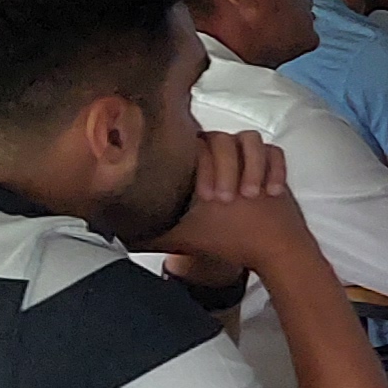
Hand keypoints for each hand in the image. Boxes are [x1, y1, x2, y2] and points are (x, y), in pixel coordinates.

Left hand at [146, 128, 317, 275]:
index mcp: (195, 167)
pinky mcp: (272, 164)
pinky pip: (274, 151)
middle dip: (227, 168)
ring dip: (252, 166)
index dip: (202, 167)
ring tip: (251, 194)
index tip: (206, 197)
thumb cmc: (219, 240)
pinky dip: (273, 169)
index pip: (193, 145)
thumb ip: (145, 230)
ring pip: (249, 140)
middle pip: (222, 139)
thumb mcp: (179, 235)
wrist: (261, 248)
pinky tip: (270, 192)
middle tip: (226, 198)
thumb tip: (113, 232)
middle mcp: (220, 157)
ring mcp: (248, 158)